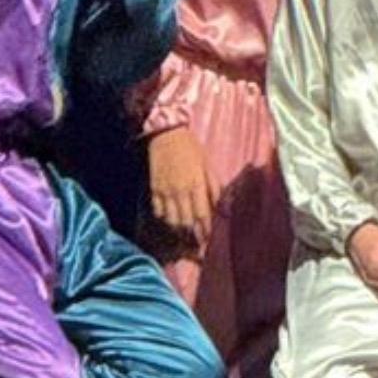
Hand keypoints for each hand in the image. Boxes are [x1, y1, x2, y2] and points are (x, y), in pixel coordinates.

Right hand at [146, 124, 213, 253]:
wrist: (166, 134)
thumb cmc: (192, 149)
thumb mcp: (208, 166)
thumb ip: (215, 188)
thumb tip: (224, 209)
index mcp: (196, 185)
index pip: (203, 215)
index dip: (206, 230)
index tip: (209, 240)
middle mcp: (180, 191)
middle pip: (186, 222)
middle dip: (193, 235)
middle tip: (197, 244)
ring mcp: (165, 191)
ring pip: (171, 220)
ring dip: (179, 230)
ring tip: (185, 236)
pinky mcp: (154, 188)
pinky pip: (158, 211)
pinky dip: (164, 219)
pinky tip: (170, 221)